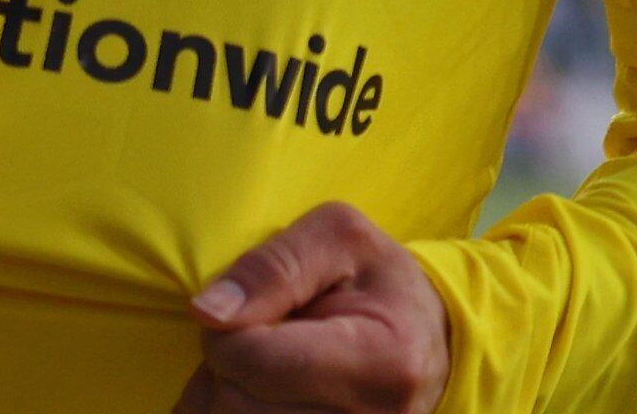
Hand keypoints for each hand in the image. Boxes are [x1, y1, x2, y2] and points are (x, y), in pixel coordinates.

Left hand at [173, 203, 449, 413]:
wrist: (428, 342)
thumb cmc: (380, 281)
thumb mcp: (339, 239)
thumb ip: (273, 265)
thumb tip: (207, 311)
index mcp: (382, 362)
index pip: (257, 363)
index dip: (226, 333)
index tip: (245, 313)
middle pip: (235, 406)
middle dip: (223, 366)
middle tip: (258, 337)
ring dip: (223, 393)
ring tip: (260, 364)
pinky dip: (238, 410)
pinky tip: (260, 392)